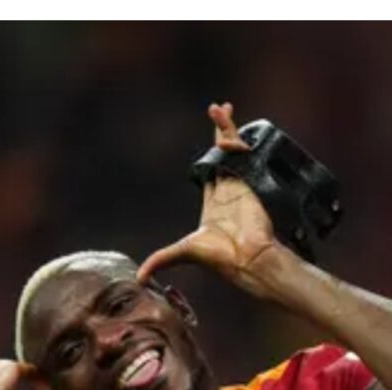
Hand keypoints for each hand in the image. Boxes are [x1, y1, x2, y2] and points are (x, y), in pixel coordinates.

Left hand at [137, 102, 281, 298]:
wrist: (247, 259)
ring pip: (235, 149)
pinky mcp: (252, 181)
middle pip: (224, 153)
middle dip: (223, 131)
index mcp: (214, 201)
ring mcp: (242, 184)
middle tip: (220, 108)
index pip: (210, 169)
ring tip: (221, 109)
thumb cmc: (220, 257)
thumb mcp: (183, 253)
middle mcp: (229, 189)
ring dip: (228, 128)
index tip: (210, 137)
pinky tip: (228, 128)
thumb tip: (139, 279)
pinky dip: (236, 140)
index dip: (210, 151)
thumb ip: (161, 260)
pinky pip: (244, 154)